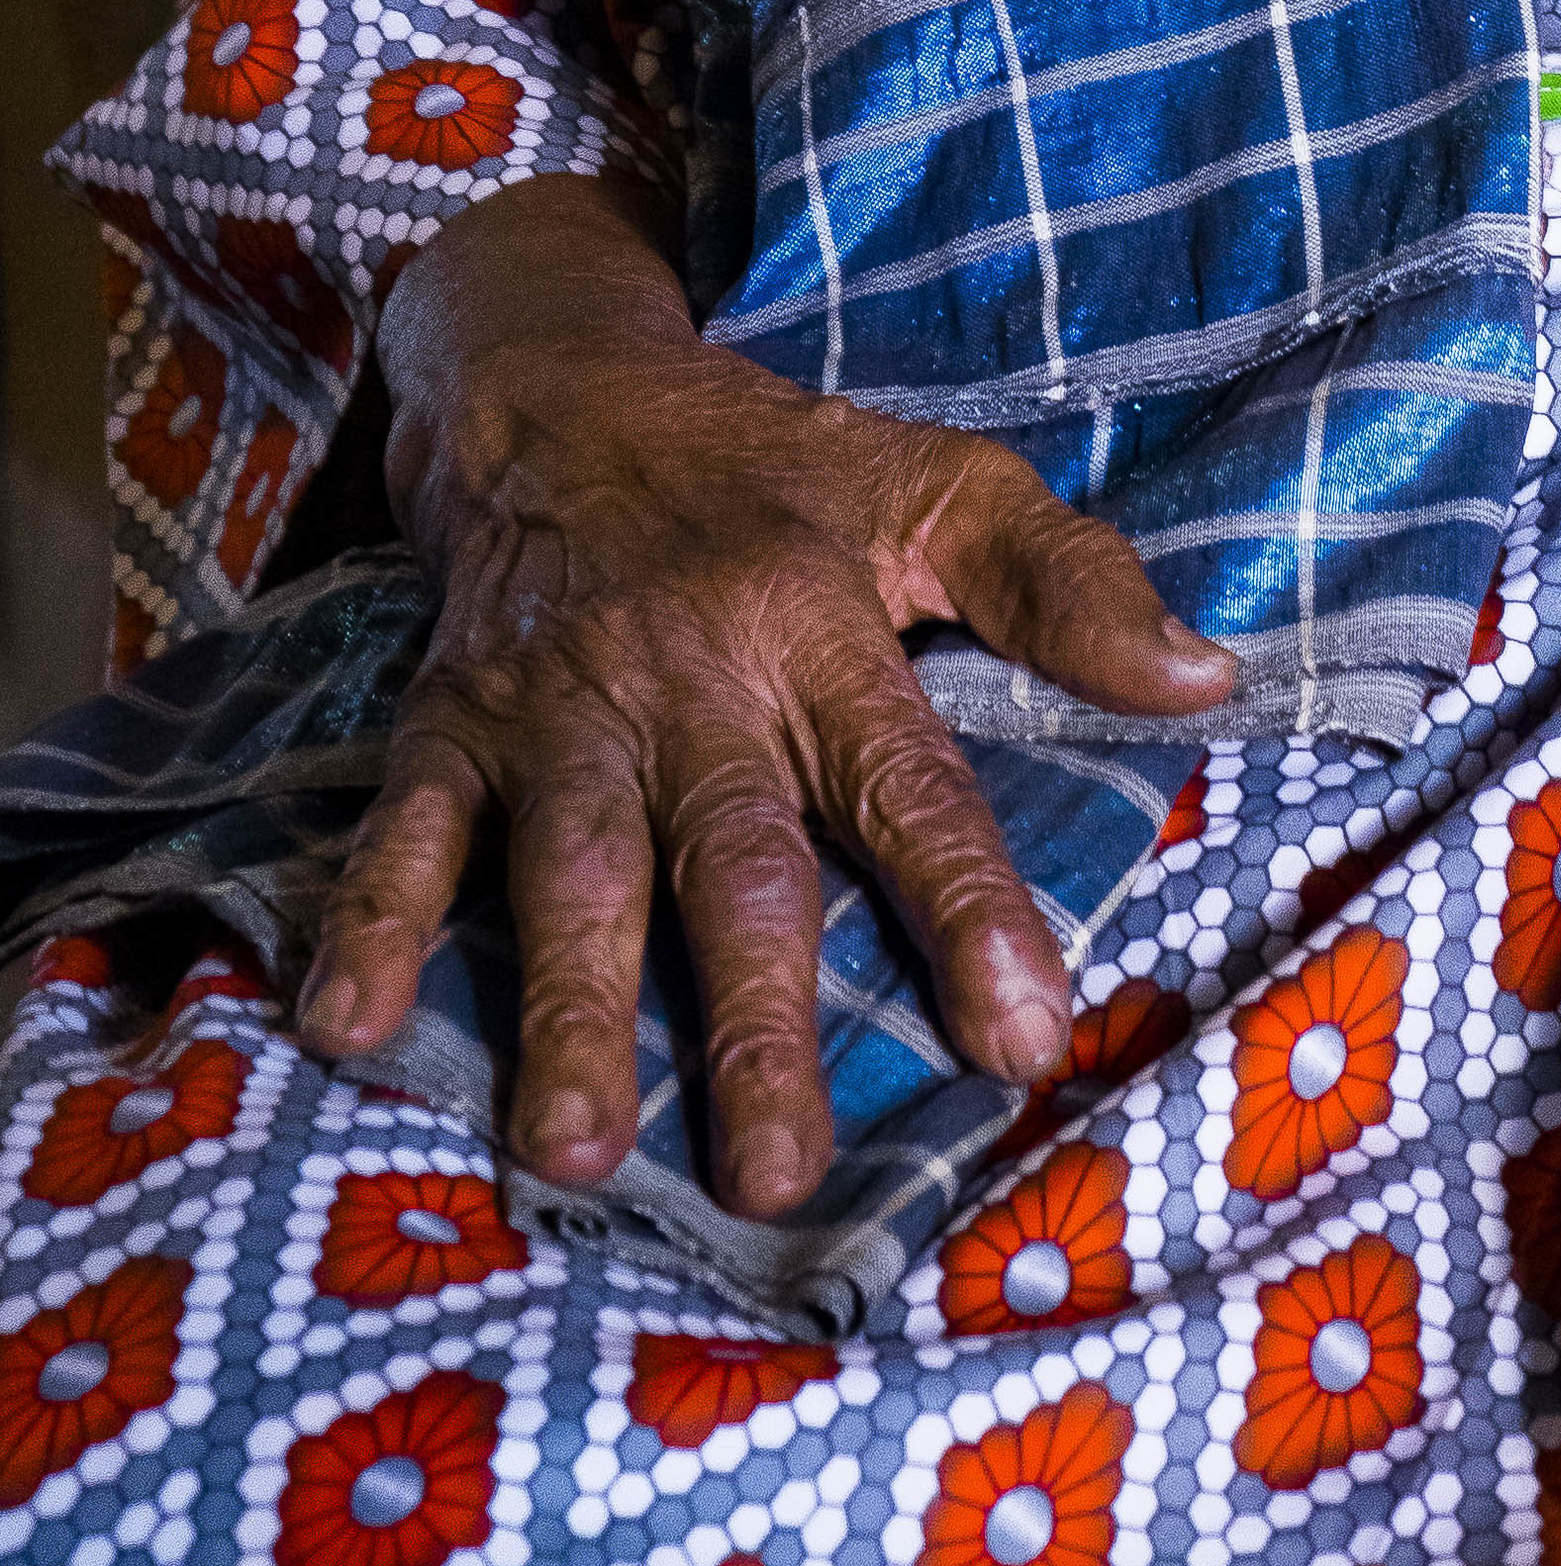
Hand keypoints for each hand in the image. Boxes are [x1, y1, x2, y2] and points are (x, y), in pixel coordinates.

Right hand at [296, 174, 1234, 1216]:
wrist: (567, 389)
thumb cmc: (784, 469)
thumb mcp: (946, 486)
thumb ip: (1069, 587)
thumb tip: (1208, 681)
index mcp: (824, 628)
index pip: (914, 789)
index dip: (970, 914)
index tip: (1022, 1038)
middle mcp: (690, 677)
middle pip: (731, 863)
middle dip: (752, 1022)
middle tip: (778, 1176)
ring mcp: (558, 705)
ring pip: (568, 868)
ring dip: (567, 1009)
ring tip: (574, 1147)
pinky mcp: (448, 719)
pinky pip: (401, 827)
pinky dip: (370, 924)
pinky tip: (348, 1033)